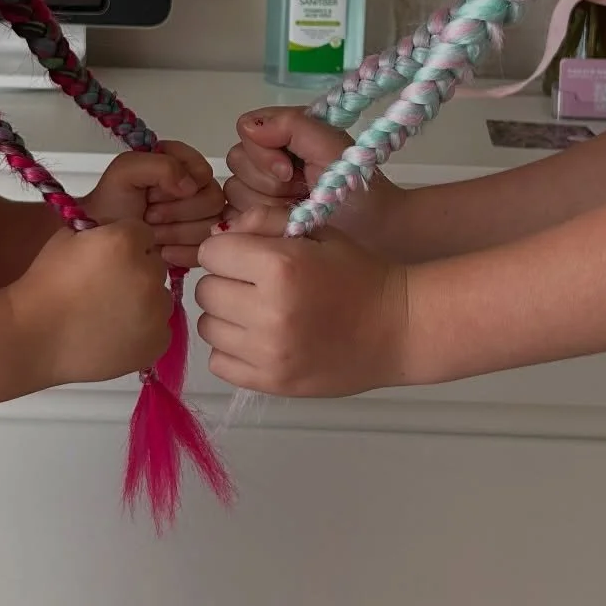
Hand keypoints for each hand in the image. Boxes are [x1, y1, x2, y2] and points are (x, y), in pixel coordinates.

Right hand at [12, 220, 171, 387]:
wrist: (34, 337)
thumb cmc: (44, 286)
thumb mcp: (67, 240)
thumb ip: (99, 231)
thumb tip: (114, 234)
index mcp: (125, 242)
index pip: (142, 233)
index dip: (123, 245)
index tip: (105, 259)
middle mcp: (148, 273)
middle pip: (154, 266)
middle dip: (135, 272)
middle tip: (104, 290)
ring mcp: (156, 311)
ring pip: (160, 299)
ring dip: (142, 302)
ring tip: (107, 316)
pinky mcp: (157, 342)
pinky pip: (158, 330)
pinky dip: (143, 332)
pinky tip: (113, 335)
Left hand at [85, 141, 223, 268]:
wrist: (103, 242)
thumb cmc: (110, 207)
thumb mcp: (125, 172)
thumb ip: (160, 165)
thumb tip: (190, 185)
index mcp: (178, 163)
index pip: (203, 170)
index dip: (181, 183)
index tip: (154, 191)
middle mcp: (193, 188)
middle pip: (212, 199)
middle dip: (177, 211)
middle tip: (150, 214)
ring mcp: (198, 218)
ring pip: (211, 225)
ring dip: (176, 232)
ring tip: (152, 232)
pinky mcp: (198, 244)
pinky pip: (207, 249)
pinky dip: (182, 252)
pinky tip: (162, 250)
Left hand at [195, 211, 410, 396]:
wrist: (399, 327)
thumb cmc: (359, 275)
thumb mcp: (317, 233)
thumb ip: (265, 222)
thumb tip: (221, 235)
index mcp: (279, 266)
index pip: (210, 253)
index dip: (226, 251)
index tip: (246, 257)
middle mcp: (268, 311)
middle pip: (206, 291)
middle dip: (225, 282)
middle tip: (254, 286)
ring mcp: (268, 352)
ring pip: (208, 328)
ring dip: (226, 317)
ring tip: (257, 314)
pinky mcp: (272, 382)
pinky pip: (219, 363)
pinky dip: (232, 350)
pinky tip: (258, 340)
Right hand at [223, 107, 403, 251]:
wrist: (374, 232)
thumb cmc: (357, 187)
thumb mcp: (330, 145)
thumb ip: (291, 125)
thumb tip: (249, 127)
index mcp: (284, 134)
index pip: (247, 129)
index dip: (264, 152)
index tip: (293, 170)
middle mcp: (267, 158)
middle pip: (237, 160)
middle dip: (269, 181)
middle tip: (301, 192)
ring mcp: (259, 191)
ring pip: (235, 190)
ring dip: (268, 203)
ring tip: (298, 210)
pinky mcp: (255, 221)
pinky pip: (234, 216)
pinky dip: (259, 222)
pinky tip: (283, 225)